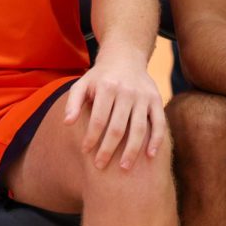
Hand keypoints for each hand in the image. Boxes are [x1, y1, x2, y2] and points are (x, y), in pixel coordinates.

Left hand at [64, 50, 165, 170]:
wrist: (125, 57)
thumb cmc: (100, 77)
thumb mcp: (82, 84)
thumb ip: (73, 102)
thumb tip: (67, 123)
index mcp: (107, 87)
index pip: (98, 119)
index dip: (91, 137)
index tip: (85, 151)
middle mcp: (127, 91)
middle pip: (118, 127)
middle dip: (108, 149)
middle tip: (100, 166)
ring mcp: (143, 96)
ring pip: (139, 128)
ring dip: (132, 150)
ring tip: (124, 168)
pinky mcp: (156, 99)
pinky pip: (158, 122)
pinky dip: (156, 140)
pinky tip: (150, 155)